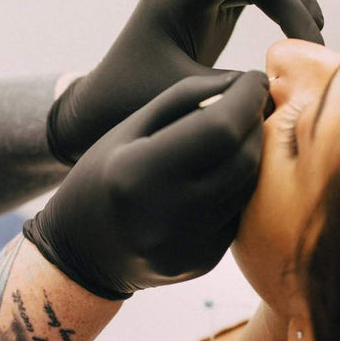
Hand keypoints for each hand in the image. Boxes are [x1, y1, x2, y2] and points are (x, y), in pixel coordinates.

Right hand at [25, 71, 268, 298]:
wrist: (83, 248)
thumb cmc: (101, 174)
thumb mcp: (128, 127)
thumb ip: (182, 98)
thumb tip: (240, 83)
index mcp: (138, 173)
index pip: (218, 128)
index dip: (247, 97)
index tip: (256, 78)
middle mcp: (166, 216)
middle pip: (243, 159)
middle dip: (255, 123)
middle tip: (248, 105)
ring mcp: (186, 247)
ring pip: (247, 187)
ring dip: (251, 152)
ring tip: (233, 135)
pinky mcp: (201, 262)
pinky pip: (236, 214)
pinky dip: (236, 185)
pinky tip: (218, 173)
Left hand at [49, 0, 328, 163]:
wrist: (107, 98)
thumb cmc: (133, 94)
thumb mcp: (184, 92)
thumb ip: (232, 87)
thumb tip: (276, 86)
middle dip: (293, 6)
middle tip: (318, 43)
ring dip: (289, 7)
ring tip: (313, 39)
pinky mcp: (205, 10)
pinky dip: (275, 13)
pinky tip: (292, 36)